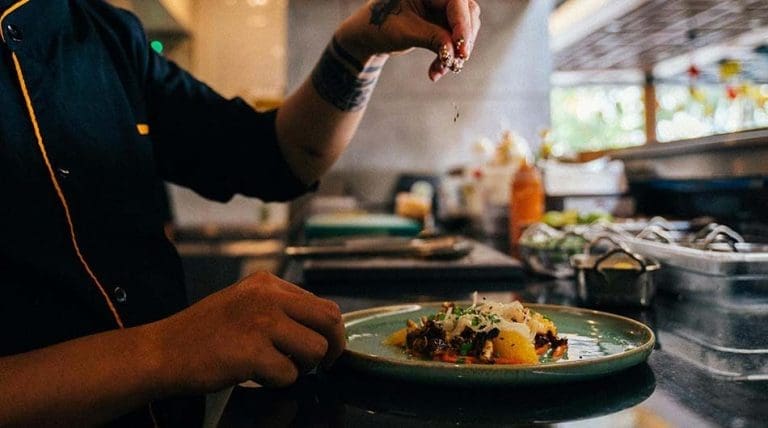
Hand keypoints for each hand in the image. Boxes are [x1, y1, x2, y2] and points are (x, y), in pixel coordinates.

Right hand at [148, 271, 343, 392]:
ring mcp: (261, 323)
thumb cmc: (200, 333)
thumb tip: (318, 326)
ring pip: (315, 350)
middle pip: (330, 320)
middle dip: (334, 347)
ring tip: (276, 367)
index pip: (321, 304)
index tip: (327, 346)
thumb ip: (279, 308)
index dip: (330, 331)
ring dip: (302, 367)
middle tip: (326, 364)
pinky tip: (255, 375)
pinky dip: (277, 382)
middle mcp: (268, 297)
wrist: (161, 351)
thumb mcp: (244, 303)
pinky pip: (289, 374)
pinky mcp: (252, 352)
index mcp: (267, 283)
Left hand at [335, 0, 480, 80]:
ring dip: (455, 53)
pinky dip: (447, 57)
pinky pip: (454, 42)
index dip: (462, 25)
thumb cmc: (380, 26)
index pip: (456, 2)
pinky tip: (434, 73)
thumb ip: (431, 38)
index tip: (462, 50)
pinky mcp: (442, 24)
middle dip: (463, 40)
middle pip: (466, 14)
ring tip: (439, 71)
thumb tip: (454, 52)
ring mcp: (442, 9)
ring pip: (463, 30)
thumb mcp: (405, 32)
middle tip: (458, 62)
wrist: (369, 35)